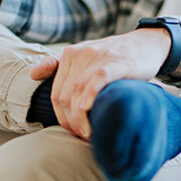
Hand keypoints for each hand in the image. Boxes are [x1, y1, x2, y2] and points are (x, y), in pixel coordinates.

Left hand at [30, 28, 170, 139]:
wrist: (148, 44)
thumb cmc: (119, 57)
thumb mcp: (88, 56)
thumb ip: (60, 65)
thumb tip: (32, 74)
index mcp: (71, 55)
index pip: (57, 93)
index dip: (61, 117)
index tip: (73, 132)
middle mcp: (81, 55)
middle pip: (65, 95)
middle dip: (71, 121)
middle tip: (83, 136)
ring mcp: (98, 58)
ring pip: (78, 91)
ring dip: (80, 117)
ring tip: (89, 134)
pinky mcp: (116, 62)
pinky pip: (97, 80)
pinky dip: (90, 96)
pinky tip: (89, 111)